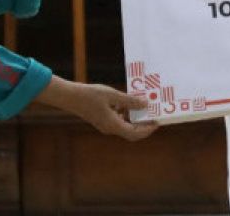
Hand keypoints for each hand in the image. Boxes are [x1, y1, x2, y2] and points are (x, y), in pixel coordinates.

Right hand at [41, 78, 158, 141]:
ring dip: (135, 118)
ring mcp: (106, 125)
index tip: (157, 122)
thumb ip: (130, 101)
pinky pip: (118, 120)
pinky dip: (126, 113)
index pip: (135, 133)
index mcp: (113, 125)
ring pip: (125, 126)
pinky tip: (127, 102)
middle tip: (154, 115)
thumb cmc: (91, 95)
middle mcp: (110, 128)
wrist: (71, 97)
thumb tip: (146, 104)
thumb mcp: (113, 95)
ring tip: (144, 106)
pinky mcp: (102, 120)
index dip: (148, 130)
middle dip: (144, 125)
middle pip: (132, 132)